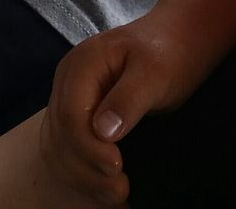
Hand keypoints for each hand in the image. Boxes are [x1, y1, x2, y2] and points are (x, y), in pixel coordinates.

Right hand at [41, 14, 203, 205]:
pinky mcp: (79, 117)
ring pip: (59, 149)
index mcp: (81, 65)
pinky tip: (106, 189)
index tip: (118, 167)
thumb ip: (128, 98)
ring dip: (84, 177)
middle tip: (122, 189)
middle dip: (87, 169)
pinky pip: (69, 151)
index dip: (89, 148)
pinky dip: (85, 174)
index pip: (70, 116)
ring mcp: (70, 100)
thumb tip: (102, 132)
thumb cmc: (167, 52)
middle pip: (60, 137)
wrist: (176, 42)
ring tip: (117, 194)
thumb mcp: (154, 71)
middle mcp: (67, 83)